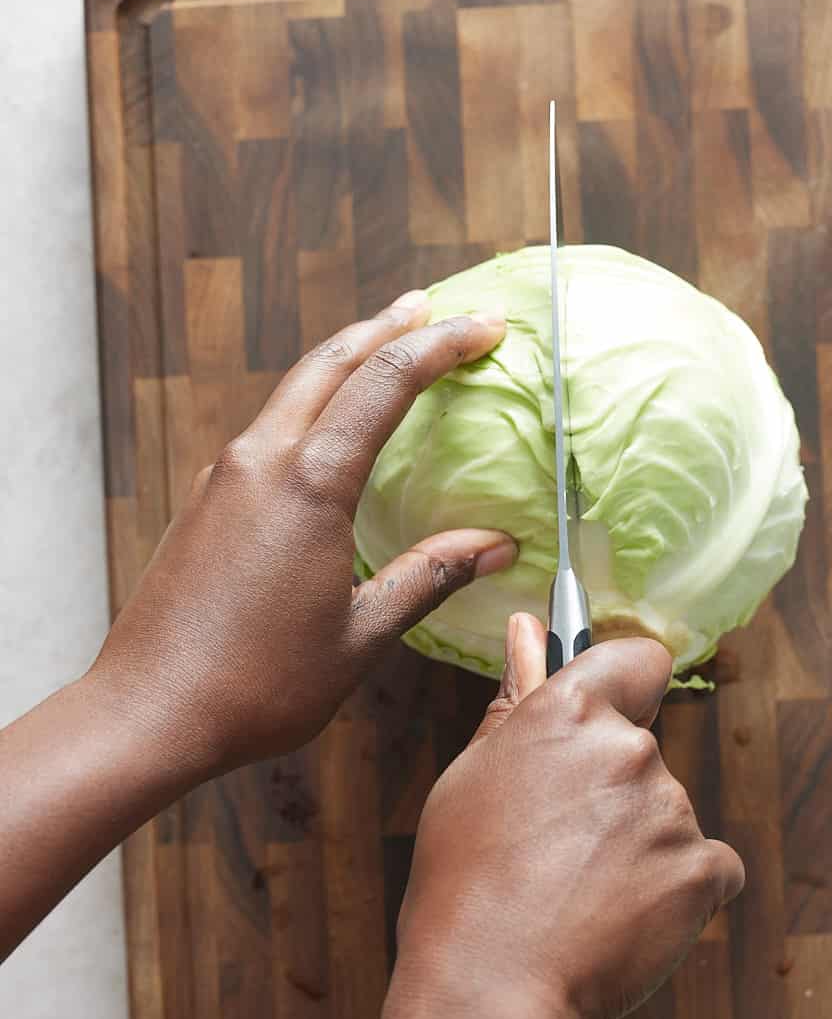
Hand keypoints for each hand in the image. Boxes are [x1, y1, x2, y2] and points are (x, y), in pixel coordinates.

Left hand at [88, 293, 514, 780]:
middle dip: (386, 328)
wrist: (149, 711)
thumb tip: (495, 545)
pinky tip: (328, 428)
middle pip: (330, 363)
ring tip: (386, 347)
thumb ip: (429, 576)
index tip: (485, 327)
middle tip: (432, 307)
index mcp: (309, 485)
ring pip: (293, 391)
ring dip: (345, 360)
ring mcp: (224, 477)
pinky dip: (312, 405)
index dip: (442, 345)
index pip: (386, 382)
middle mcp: (260, 462)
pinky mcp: (206, 501)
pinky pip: (269, 429)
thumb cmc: (255, 685)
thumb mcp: (361, 636)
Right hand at [383, 614, 744, 1018]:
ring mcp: (673, 808)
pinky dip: (676, 896)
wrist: (490, 991)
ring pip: (668, 816)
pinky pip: (706, 870)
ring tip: (573, 899)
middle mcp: (629, 746)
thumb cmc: (462, 885)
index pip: (638, 660)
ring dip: (637, 848)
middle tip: (554, 851)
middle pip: (641, 751)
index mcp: (568, 709)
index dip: (628, 689)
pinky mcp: (705, 869)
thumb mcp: (471, 778)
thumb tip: (526, 628)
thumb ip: (515, 698)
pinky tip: (621, 923)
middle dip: (611, 793)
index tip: (609, 718)